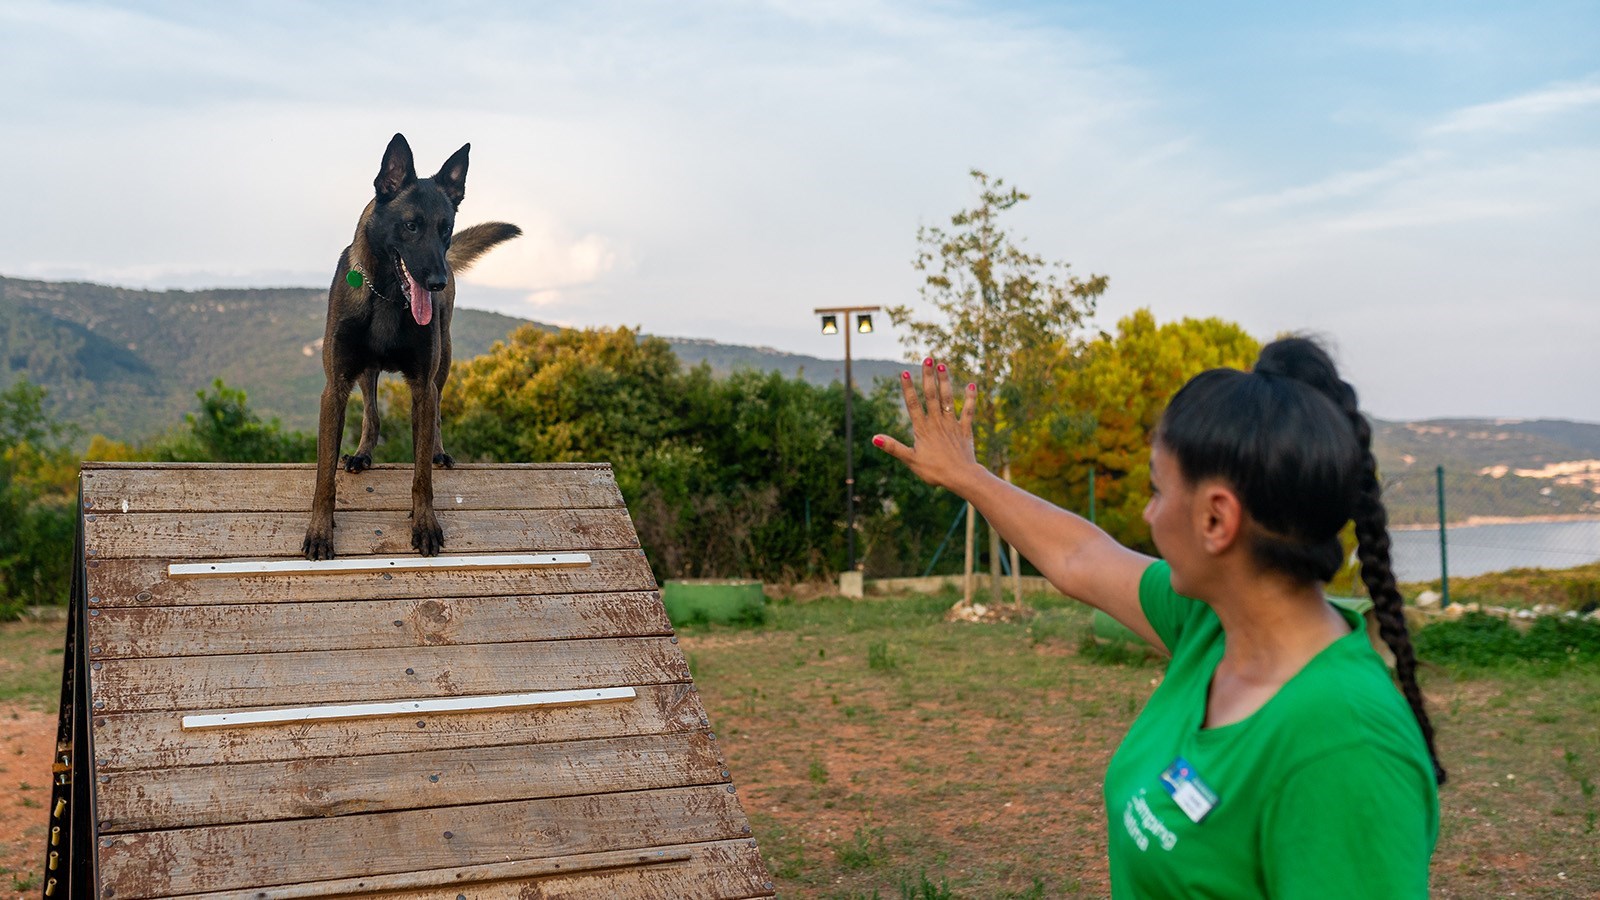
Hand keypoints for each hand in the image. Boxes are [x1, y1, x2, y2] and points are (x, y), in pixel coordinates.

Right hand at [873, 357, 979, 490]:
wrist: (961, 477)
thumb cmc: (934, 471)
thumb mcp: (910, 460)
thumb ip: (893, 447)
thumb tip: (874, 438)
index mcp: (923, 429)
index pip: (913, 405)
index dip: (908, 389)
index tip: (904, 372)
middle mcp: (937, 422)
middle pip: (931, 396)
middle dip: (928, 376)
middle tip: (928, 358)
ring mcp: (952, 424)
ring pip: (948, 399)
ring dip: (945, 381)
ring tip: (943, 365)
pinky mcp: (964, 430)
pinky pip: (968, 412)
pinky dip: (970, 399)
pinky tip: (971, 385)